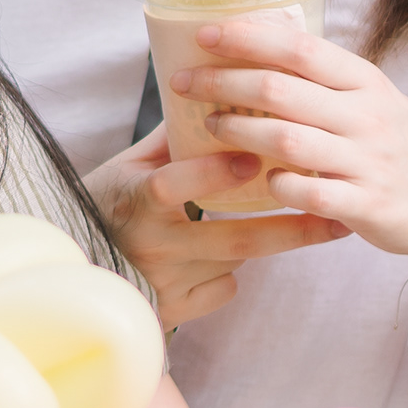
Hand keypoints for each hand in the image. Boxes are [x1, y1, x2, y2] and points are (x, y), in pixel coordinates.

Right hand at [82, 120, 342, 332]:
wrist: (71, 267)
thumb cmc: (104, 204)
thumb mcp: (127, 166)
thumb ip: (171, 139)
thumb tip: (217, 96)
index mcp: (135, 200)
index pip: (173, 185)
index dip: (214, 173)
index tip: (255, 158)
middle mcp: (151, 245)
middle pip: (232, 238)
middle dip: (291, 228)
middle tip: (337, 217)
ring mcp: (164, 281)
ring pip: (235, 261)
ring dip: (267, 241)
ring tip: (310, 225)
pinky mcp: (172, 311)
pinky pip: (222, 290)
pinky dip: (230, 274)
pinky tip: (223, 259)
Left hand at [171, 12, 407, 294]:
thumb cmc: (404, 145)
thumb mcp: (375, 100)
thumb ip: (327, 78)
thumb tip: (266, 35)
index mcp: (365, 82)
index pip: (299, 48)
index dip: (247, 38)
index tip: (204, 34)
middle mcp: (366, 117)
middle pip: (281, 90)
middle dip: (224, 83)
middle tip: (183, 83)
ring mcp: (367, 162)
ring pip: (288, 140)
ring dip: (239, 132)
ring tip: (208, 127)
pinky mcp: (369, 206)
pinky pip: (311, 194)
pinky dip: (278, 185)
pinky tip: (258, 180)